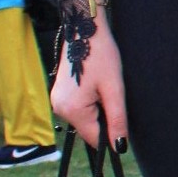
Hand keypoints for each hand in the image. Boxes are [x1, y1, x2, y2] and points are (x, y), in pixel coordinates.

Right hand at [50, 13, 128, 151]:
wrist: (84, 29)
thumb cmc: (101, 55)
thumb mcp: (114, 89)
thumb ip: (117, 120)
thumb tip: (120, 147)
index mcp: (72, 111)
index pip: (94, 139)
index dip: (112, 134)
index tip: (120, 116)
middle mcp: (59, 109)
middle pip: (89, 129)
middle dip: (105, 118)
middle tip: (111, 92)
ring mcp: (57, 101)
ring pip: (85, 118)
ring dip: (98, 109)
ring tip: (103, 85)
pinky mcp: (59, 94)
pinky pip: (79, 108)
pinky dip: (91, 103)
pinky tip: (96, 84)